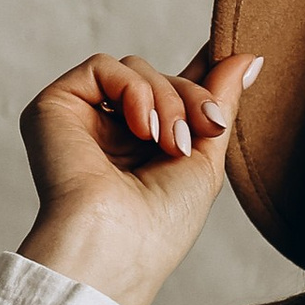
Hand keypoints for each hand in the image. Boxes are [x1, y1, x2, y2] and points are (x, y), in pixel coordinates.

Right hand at [15, 46, 264, 304]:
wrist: (117, 248)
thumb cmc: (161, 224)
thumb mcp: (206, 157)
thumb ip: (220, 102)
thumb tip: (249, 56)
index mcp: (143, 147)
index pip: (171, 93)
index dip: (201, 75)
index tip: (239, 56)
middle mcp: (110, 130)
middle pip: (160, 77)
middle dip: (192, 97)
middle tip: (205, 130)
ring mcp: (82, 118)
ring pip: (135, 68)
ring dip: (166, 98)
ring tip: (170, 143)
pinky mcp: (54, 107)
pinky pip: (103, 66)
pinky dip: (134, 89)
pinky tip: (142, 128)